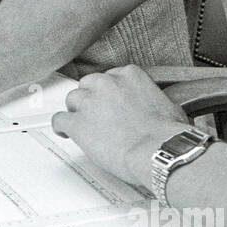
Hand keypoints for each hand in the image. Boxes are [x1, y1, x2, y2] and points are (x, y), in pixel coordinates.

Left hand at [49, 65, 193, 188]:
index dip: (107, 94)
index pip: (109, 77)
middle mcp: (105, 83)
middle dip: (91, 100)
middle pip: (87, 85)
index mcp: (128, 75)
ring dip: (77, 113)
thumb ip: (150, 98)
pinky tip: (66, 134)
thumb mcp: (167, 104)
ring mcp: (89, 102)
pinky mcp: (77, 123)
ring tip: (85, 126)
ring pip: (72, 100)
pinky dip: (62, 128)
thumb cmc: (167, 135)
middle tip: (98, 116)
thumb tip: (152, 108)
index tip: (110, 104)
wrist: (159, 151)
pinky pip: (59, 121)